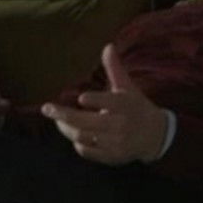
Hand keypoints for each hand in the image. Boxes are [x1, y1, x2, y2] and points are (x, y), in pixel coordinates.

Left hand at [41, 44, 167, 164]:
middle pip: (87, 121)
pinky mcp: (112, 156)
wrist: (156, 135)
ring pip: (83, 136)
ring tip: (57, 121)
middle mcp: (120, 124)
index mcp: (125, 105)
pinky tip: (73, 134)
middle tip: (47, 109)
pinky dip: (77, 143)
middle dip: (64, 115)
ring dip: (66, 129)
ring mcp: (115, 142)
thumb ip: (114, 69)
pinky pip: (87, 151)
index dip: (94, 101)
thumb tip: (108, 46)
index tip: (81, 98)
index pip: (108, 102)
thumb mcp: (127, 87)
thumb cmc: (136, 107)